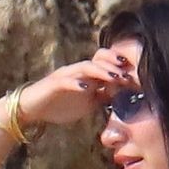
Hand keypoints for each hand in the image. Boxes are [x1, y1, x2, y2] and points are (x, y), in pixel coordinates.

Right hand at [10, 48, 134, 131]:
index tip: (135, 76)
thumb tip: (121, 96)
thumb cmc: (59, 105)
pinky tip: (86, 88)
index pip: (105, 64)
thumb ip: (102, 97)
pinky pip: (67, 81)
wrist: (33, 108)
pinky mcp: (54, 84)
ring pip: (86, 67)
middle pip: (98, 60)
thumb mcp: (87, 103)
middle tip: (128, 73)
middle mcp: (78, 71)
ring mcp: (66, 76)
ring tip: (114, 78)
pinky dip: (77, 83)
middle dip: (114, 65)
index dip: (119, 67)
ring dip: (101, 72)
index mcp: (86, 76)